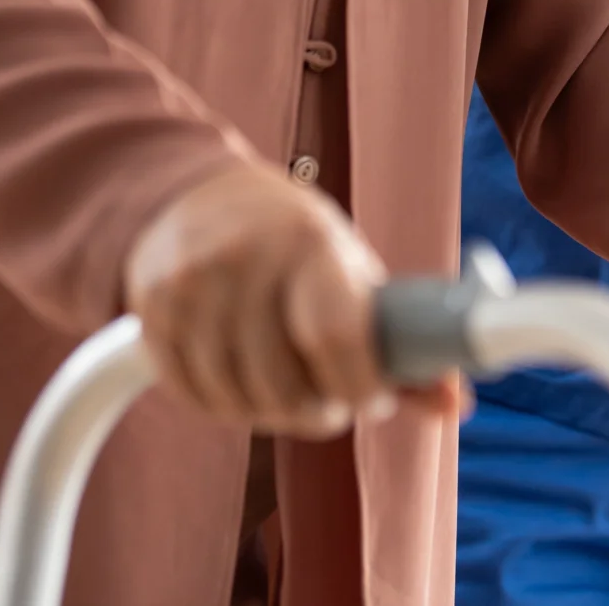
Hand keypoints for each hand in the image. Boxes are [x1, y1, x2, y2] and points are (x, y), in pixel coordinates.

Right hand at [124, 162, 463, 434]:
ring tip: (289, 395)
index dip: (360, 388)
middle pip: (283, 382)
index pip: (337, 338)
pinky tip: (242, 386)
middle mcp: (244, 257)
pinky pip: (191, 392)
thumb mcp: (348, 267)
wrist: (192, 194)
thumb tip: (456, 404)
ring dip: (270, 414)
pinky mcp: (151, 309)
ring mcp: (190, 283)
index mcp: (310, 240)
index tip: (372, 400)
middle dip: (317, 410)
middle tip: (331, 403)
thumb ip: (399, 342)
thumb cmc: (292, 240)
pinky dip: (223, 405)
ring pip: (236, 396)